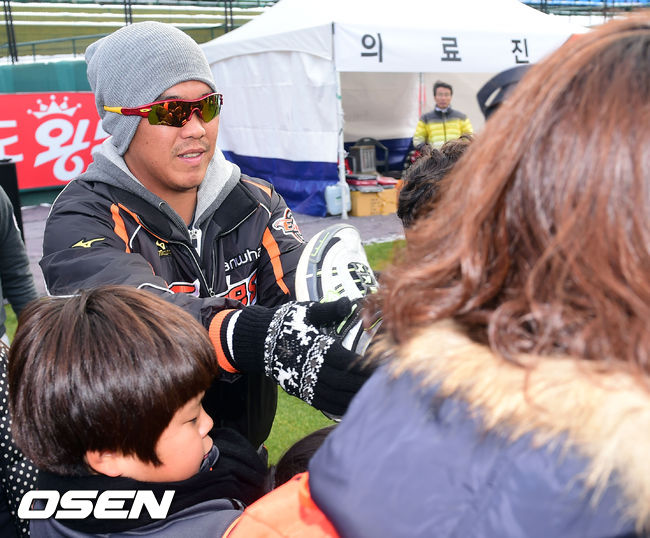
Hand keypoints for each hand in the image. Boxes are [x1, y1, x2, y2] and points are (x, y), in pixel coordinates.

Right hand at [218, 299, 371, 416]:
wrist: (259, 340)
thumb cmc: (287, 322)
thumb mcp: (308, 311)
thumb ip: (330, 310)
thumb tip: (349, 302)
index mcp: (315, 347)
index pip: (344, 361)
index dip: (362, 367)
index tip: (380, 367)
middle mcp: (309, 368)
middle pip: (341, 383)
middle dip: (362, 385)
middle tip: (383, 386)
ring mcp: (303, 382)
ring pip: (333, 396)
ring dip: (353, 398)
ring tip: (372, 398)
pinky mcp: (300, 391)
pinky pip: (322, 403)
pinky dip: (339, 406)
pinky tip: (352, 405)